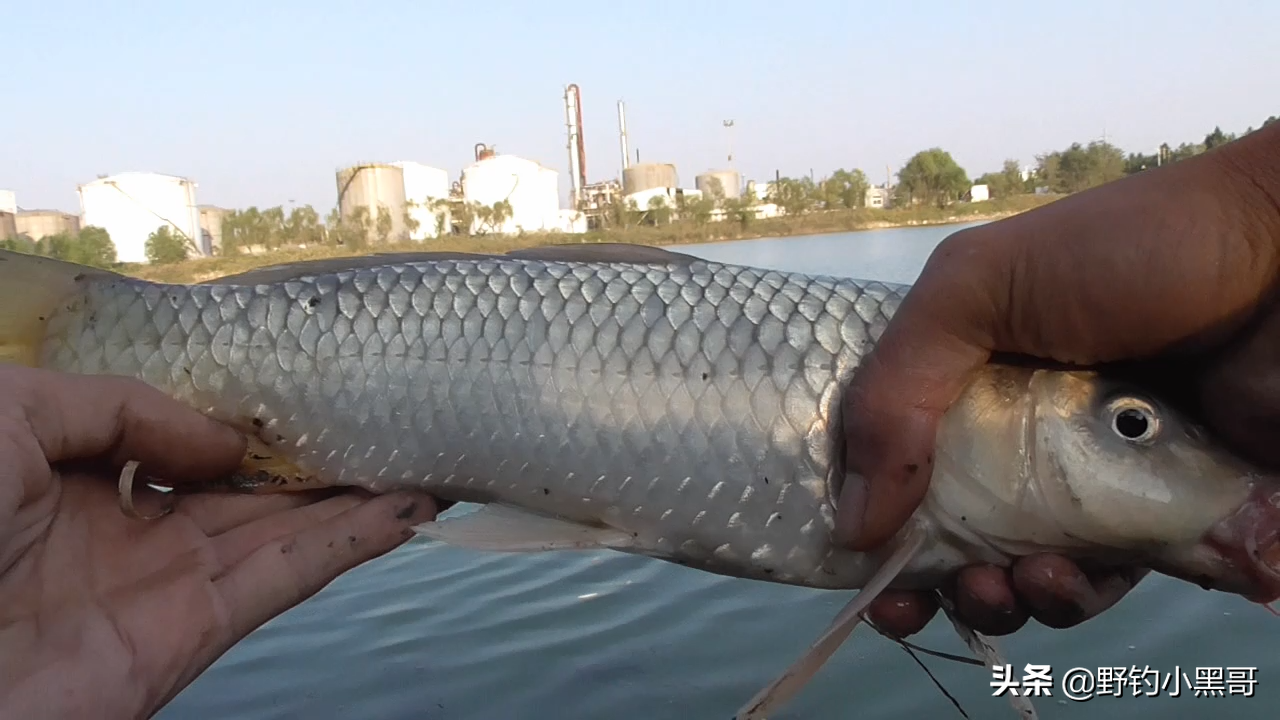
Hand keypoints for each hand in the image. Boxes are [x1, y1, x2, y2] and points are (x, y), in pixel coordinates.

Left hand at [0, 365, 437, 717]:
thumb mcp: (3, 412)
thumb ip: (118, 405)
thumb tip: (220, 442)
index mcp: (69, 474)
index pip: (176, 439)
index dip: (243, 417)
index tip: (305, 389)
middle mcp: (124, 529)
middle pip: (244, 488)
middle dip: (315, 459)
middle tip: (391, 425)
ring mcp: (162, 584)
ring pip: (280, 531)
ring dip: (354, 500)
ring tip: (422, 463)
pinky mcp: (191, 636)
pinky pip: (284, 581)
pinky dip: (349, 547)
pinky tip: (403, 511)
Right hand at [836, 122, 1279, 637]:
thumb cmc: (1125, 250)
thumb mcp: (977, 286)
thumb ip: (897, 391)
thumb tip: (853, 523)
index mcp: (965, 376)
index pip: (895, 460)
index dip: (869, 517)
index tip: (859, 564)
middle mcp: (1021, 430)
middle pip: (955, 529)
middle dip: (932, 579)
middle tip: (921, 595)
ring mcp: (1091, 475)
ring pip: (1027, 567)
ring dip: (1005, 597)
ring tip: (1009, 585)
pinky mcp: (1161, 513)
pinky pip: (1108, 578)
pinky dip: (1078, 594)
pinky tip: (1069, 577)